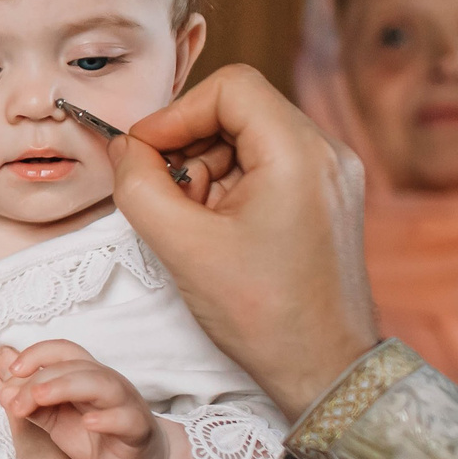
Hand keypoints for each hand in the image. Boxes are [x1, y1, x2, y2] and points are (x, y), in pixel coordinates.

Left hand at [0, 340, 165, 458]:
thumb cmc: (94, 439)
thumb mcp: (53, 419)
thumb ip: (30, 399)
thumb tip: (2, 375)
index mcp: (85, 376)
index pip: (62, 351)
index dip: (36, 354)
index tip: (12, 372)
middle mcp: (107, 384)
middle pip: (75, 367)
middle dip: (39, 380)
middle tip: (14, 403)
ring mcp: (125, 405)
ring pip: (102, 384)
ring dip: (67, 386)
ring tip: (40, 397)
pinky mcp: (137, 432)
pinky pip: (126, 420)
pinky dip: (107, 419)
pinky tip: (88, 423)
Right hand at [112, 66, 378, 414]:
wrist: (326, 371)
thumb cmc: (265, 316)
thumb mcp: (181, 246)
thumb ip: (139, 184)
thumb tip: (124, 149)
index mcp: (300, 154)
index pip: (230, 88)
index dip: (176, 114)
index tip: (145, 154)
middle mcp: (327, 153)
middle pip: (240, 109)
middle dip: (190, 145)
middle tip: (166, 195)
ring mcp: (332, 177)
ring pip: (250, 138)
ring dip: (207, 168)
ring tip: (192, 222)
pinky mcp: (327, 200)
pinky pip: (269, 166)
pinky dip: (232, 186)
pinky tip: (217, 230)